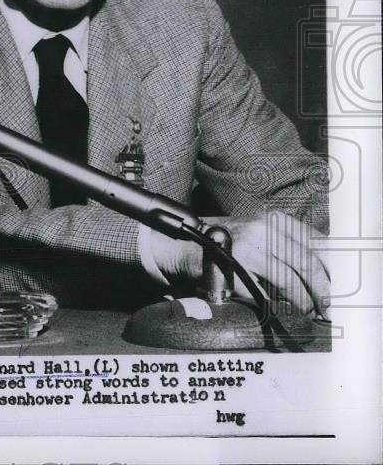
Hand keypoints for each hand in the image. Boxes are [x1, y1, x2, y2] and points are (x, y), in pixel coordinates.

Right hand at [148, 214, 329, 315]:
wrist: (186, 248)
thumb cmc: (228, 247)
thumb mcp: (258, 236)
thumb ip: (286, 246)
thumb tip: (323, 271)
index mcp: (274, 220)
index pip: (316, 241)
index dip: (334, 265)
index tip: (343, 284)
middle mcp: (265, 227)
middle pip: (309, 258)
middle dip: (325, 286)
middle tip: (332, 304)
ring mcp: (252, 243)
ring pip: (295, 274)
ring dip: (309, 297)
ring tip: (315, 310)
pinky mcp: (241, 262)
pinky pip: (275, 285)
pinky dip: (291, 299)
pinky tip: (295, 308)